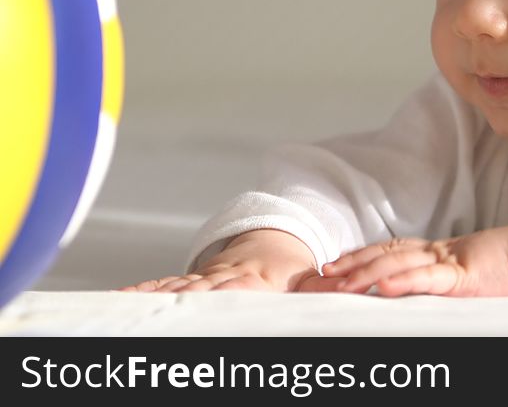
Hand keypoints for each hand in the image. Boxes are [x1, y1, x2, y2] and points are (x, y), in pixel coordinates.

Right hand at [118, 229, 341, 292]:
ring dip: (151, 298)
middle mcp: (226, 278)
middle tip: (151, 317)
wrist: (275, 245)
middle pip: (197, 292)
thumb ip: (319, 286)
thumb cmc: (293, 273)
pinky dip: (142, 291)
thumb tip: (333, 286)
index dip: (221, 296)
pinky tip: (119, 300)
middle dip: (176, 303)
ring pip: (175, 287)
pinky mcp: (192, 281)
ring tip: (121, 307)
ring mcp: (206, 279)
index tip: (203, 306)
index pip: (236, 290)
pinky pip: (163, 285)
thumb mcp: (309, 279)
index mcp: (256, 279)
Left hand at [322, 224, 507, 296]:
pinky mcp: (462, 276)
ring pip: (398, 264)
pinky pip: (428, 279)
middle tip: (322, 274)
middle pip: (384, 254)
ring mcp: (447, 262)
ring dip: (367, 273)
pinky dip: (404, 281)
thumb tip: (406, 291)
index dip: (359, 255)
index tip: (333, 266)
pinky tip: (383, 286)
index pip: (388, 250)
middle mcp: (434, 252)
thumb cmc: (504, 268)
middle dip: (352, 264)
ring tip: (341, 284)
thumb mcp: (463, 272)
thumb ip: (438, 279)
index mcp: (434, 252)